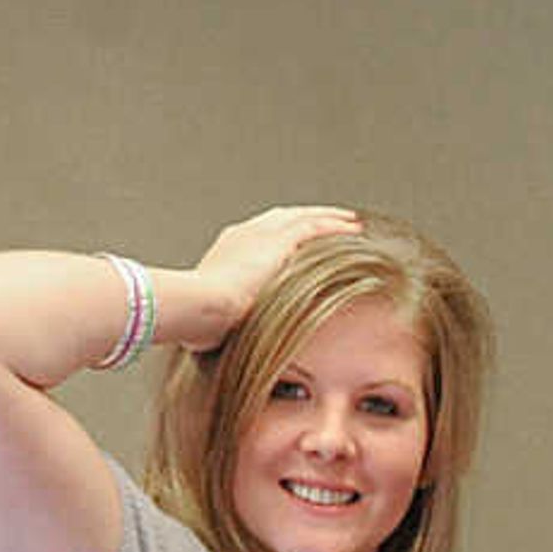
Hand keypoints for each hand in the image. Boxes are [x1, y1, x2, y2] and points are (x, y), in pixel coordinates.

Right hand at [176, 206, 362, 350]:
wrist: (198, 306)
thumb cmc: (201, 319)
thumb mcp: (217, 315)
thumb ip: (233, 317)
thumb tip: (234, 334)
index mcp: (229, 248)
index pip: (260, 233)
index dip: (282, 234)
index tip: (297, 240)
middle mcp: (246, 234)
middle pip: (283, 218)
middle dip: (306, 218)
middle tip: (329, 221)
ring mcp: (261, 234)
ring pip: (302, 217)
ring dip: (328, 218)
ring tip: (349, 222)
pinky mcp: (278, 240)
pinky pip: (315, 226)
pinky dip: (335, 226)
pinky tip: (353, 230)